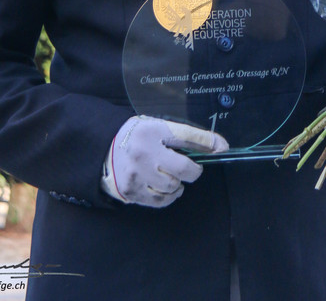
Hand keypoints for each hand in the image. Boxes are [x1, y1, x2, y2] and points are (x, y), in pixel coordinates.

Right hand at [103, 116, 228, 207]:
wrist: (103, 149)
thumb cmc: (138, 137)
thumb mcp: (158, 126)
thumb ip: (185, 135)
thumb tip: (220, 146)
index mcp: (151, 130)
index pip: (186, 136)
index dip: (207, 142)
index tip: (221, 147)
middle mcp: (143, 152)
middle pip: (183, 169)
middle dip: (192, 171)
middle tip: (189, 168)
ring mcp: (136, 174)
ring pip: (173, 187)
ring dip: (177, 183)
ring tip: (169, 174)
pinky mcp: (132, 191)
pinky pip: (161, 200)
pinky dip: (168, 195)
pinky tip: (163, 185)